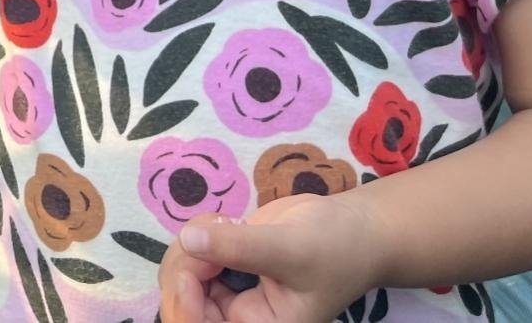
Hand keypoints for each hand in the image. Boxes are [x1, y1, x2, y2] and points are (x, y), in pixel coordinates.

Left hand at [158, 197, 382, 322]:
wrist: (352, 229)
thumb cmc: (334, 248)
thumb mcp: (290, 249)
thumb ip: (240, 247)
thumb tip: (189, 241)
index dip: (184, 306)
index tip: (190, 271)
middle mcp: (240, 318)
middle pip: (182, 304)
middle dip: (184, 268)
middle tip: (209, 232)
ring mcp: (229, 292)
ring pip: (180, 275)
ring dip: (191, 244)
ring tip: (226, 221)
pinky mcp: (225, 266)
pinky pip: (191, 255)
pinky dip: (198, 233)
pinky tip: (227, 219)